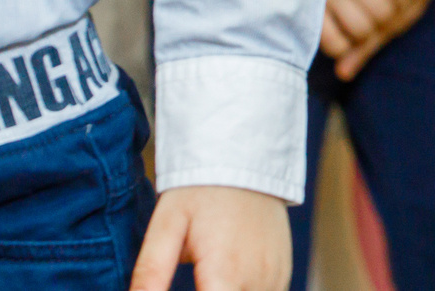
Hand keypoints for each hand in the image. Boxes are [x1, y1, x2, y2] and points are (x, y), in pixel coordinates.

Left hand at [130, 186, 290, 290]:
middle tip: (195, 275)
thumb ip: (151, 273)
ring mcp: (275, 278)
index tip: (185, 284)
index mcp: (224, 274)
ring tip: (208, 274)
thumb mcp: (166, 225)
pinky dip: (243, 290)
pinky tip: (227, 277)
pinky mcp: (283, 272)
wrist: (243, 156)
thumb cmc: (200, 191)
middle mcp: (256, 281)